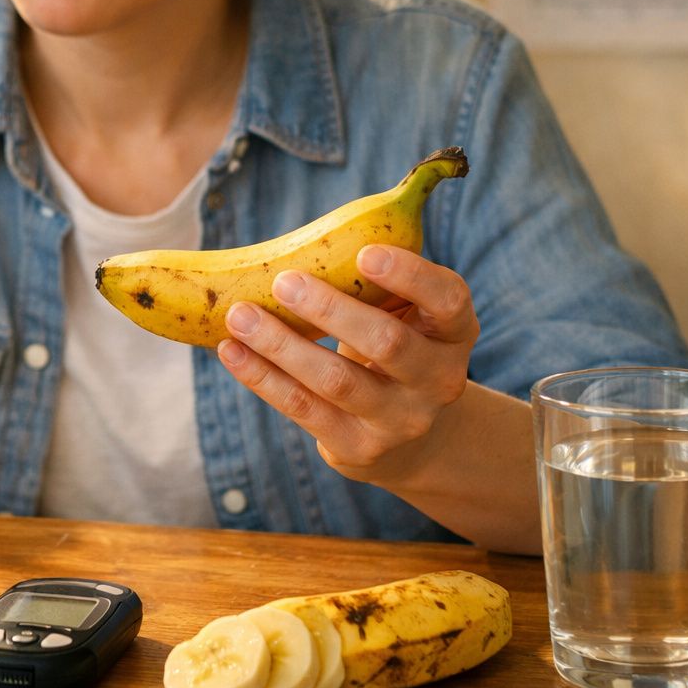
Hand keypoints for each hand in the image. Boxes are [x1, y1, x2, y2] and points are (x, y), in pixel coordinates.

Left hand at [215, 244, 479, 485]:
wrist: (410, 437)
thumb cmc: (393, 345)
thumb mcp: (402, 314)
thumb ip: (374, 283)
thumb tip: (304, 240)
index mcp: (454, 332)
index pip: (448, 299)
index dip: (410, 276)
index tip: (365, 253)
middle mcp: (440, 379)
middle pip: (387, 343)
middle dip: (330, 310)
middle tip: (282, 281)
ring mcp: (401, 420)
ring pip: (337, 381)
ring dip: (281, 346)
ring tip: (240, 316)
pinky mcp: (360, 448)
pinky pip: (305, 409)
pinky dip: (263, 378)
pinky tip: (233, 352)